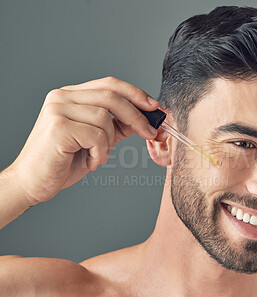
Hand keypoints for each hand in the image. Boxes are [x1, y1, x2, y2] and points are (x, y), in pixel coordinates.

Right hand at [8, 76, 166, 204]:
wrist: (33, 182)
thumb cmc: (64, 161)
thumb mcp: (96, 140)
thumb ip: (115, 125)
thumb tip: (144, 118)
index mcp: (71, 95)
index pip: (109, 84)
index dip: (135, 93)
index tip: (154, 107)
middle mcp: (62, 97)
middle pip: (111, 95)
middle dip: (136, 115)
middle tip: (150, 132)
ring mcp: (58, 110)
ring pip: (105, 118)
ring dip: (109, 143)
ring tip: (97, 155)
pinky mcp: (58, 127)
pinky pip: (96, 135)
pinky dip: (100, 152)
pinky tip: (89, 161)